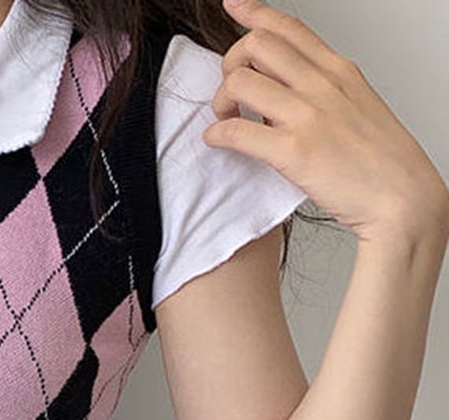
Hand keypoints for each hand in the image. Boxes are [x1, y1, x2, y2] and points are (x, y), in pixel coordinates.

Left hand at [203, 0, 448, 243]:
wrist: (402, 198)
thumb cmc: (379, 162)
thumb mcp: (356, 107)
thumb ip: (321, 93)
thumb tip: (282, 96)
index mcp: (339, 71)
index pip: (290, 28)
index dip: (255, 13)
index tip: (233, 5)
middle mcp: (322, 85)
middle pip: (257, 45)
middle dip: (231, 64)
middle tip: (230, 93)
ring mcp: (308, 116)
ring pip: (240, 81)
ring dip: (220, 100)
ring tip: (225, 120)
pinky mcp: (294, 151)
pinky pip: (237, 131)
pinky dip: (217, 134)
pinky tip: (217, 141)